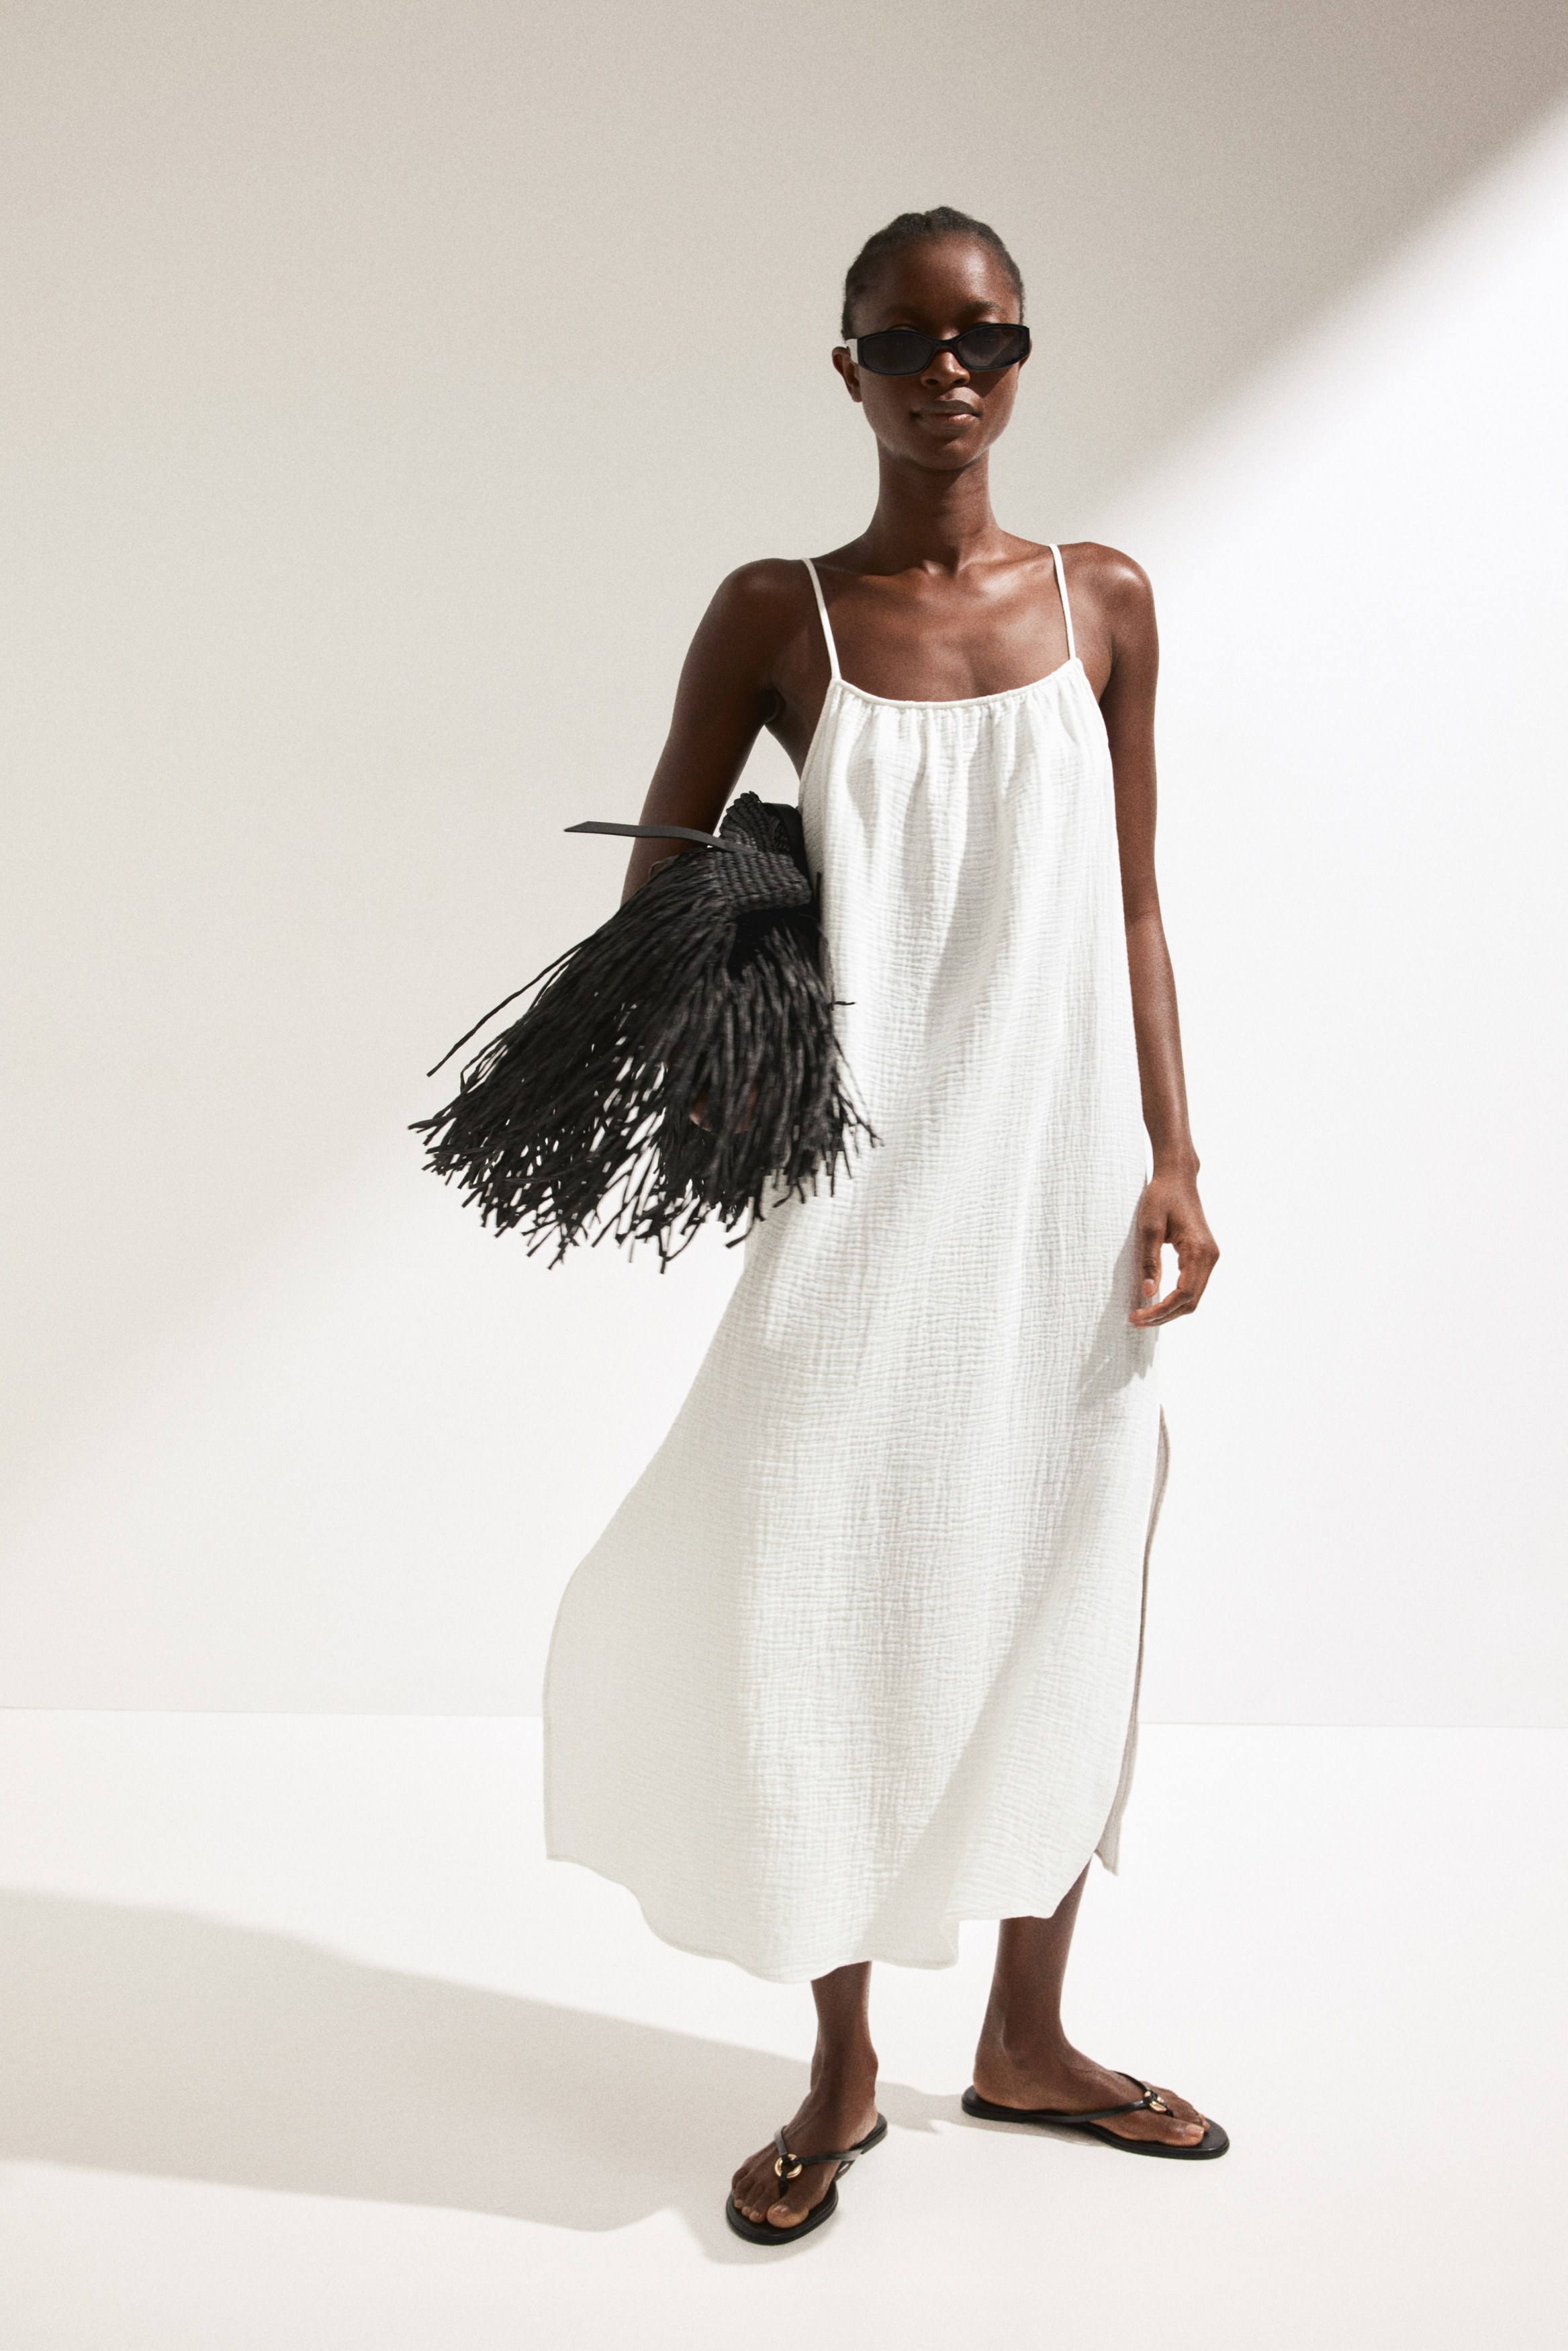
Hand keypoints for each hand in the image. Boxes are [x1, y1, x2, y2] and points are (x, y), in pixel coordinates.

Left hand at [1129, 1168, 1217, 1326]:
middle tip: (1136, 1321)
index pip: (1184, 1294)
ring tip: (1143, 1316)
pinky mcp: (1202, 1256)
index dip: (1161, 1311)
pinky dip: (1174, 1299)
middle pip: (1191, 1301)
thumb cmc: (1161, 1197)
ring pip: (1192, 1297)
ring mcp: (1208, 1257)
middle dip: (1164, 1316)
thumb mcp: (1148, 1228)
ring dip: (1169, 1310)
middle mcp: (1210, 1257)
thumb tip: (1148, 1293)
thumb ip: (1150, 1261)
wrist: (1177, 1178)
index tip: (1137, 1316)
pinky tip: (1155, 1302)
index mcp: (1199, 1250)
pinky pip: (1191, 1286)